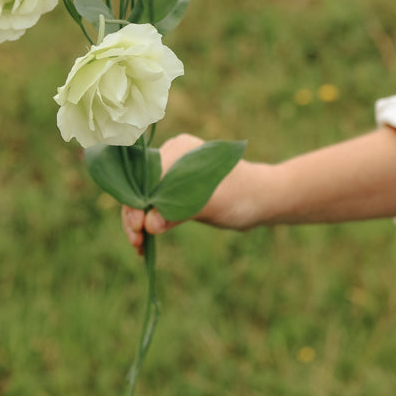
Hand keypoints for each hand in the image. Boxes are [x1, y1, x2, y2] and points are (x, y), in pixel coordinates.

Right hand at [121, 133, 265, 255]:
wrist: (261, 199)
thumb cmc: (242, 196)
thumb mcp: (212, 204)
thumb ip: (179, 211)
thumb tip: (148, 225)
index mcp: (179, 149)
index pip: (147, 175)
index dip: (137, 201)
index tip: (137, 227)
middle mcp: (171, 156)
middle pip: (140, 186)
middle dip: (134, 213)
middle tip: (136, 242)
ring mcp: (172, 171)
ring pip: (144, 197)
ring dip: (138, 220)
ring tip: (139, 246)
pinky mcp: (174, 188)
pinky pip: (154, 204)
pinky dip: (148, 221)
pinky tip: (145, 241)